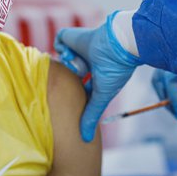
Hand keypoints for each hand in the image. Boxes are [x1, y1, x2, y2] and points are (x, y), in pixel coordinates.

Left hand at [54, 12, 140, 141]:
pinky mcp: (72, 37)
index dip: (74, 91)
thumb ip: (91, 115)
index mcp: (95, 73)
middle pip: (68, 71)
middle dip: (64, 78)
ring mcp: (78, 48)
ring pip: (62, 56)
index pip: (79, 84)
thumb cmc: (113, 71)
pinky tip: (71, 54)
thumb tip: (85, 138)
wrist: (118, 46)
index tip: (68, 100)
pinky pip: (58, 41)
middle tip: (62, 85)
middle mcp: (86, 60)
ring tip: (76, 65)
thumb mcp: (101, 96)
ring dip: (66, 62)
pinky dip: (62, 48)